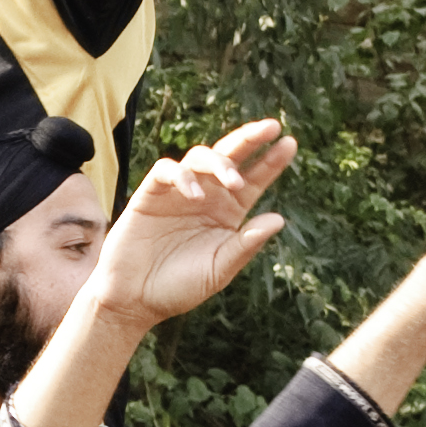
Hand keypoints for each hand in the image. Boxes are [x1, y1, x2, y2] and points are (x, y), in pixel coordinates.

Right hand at [85, 118, 293, 332]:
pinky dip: (183, 176)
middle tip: (271, 127)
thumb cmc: (179, 287)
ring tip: (234, 183)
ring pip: (200, 156)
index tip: (290, 143)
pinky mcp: (150, 194)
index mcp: (229, 212)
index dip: (271, 161)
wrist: (135, 300)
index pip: (254, 179)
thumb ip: (247, 244)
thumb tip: (279, 218)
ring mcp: (179, 192)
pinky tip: (195, 195)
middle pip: (230, 157)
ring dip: (219, 163)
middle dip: (250, 139)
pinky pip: (167, 171)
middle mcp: (207, 196)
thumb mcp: (221, 268)